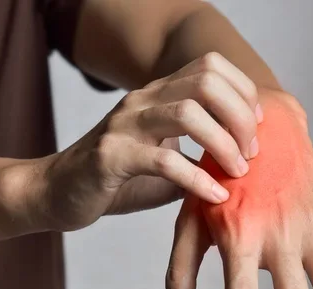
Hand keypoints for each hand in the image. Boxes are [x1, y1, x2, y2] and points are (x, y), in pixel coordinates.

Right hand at [34, 53, 262, 229]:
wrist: (55, 193)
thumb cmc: (116, 179)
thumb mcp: (165, 161)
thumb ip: (199, 157)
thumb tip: (242, 165)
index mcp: (157, 94)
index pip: (210, 66)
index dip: (243, 92)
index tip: (256, 128)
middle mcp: (142, 100)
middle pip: (206, 83)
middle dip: (240, 117)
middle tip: (252, 153)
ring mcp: (124, 125)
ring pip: (188, 113)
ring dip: (224, 145)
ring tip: (238, 172)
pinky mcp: (110, 157)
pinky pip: (164, 160)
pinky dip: (198, 179)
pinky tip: (215, 196)